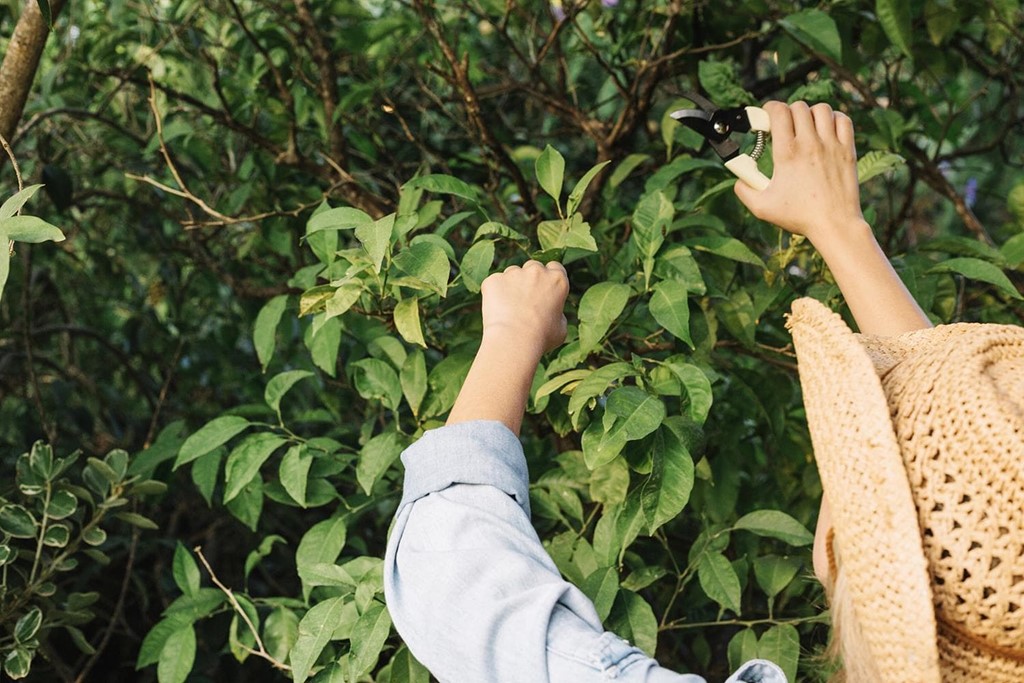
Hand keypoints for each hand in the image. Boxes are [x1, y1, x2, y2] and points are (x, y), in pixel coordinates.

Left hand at [480, 260, 568, 357]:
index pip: (555, 267)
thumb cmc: (541, 338)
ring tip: (510, 309)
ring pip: (512, 273)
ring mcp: (514, 273)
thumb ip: (558, 313)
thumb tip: (553, 312)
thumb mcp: (561, 328)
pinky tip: (497, 312)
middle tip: (525, 300)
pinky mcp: (494, 279)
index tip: (544, 289)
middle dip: (530, 279)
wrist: (514, 340)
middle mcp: (537, 271)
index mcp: (557, 280)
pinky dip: (494, 294)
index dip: (548, 278)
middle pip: (533, 267)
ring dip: (511, 285)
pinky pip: (494, 283)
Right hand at [734, 101, 863, 245]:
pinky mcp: (847, 150)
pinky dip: (834, 119)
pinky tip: (826, 131)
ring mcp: (831, 145)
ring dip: (810, 114)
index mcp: (787, 153)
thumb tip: (738, 178)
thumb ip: (744, 190)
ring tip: (806, 127)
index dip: (769, 109)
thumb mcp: (762, 207)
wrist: (834, 224)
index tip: (766, 119)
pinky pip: (843, 120)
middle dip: (788, 112)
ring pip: (821, 109)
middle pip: (798, 106)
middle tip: (785, 126)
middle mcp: (810, 144)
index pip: (778, 111)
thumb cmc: (798, 216)